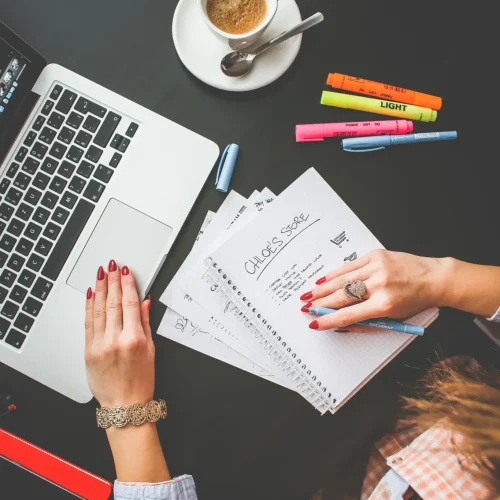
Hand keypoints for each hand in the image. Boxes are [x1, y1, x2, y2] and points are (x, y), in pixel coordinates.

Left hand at [85, 260, 153, 406]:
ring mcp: (99, 345)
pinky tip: (90, 294)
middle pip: (113, 303)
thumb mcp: (151, 350)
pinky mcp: (88, 350)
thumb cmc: (141, 381)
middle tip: (112, 266)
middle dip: (112, 281)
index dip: (128, 284)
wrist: (124, 405)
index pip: (130, 303)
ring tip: (101, 274)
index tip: (126, 272)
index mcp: (134, 339)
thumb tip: (144, 302)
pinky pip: (88, 323)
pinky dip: (88, 306)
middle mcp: (115, 340)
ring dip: (99, 288)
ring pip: (98, 309)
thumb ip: (145, 323)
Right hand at [302, 250, 450, 329]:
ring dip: (323, 288)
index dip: (328, 320)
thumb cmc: (415, 301)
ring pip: (342, 280)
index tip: (314, 323)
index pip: (349, 315)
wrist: (435, 278)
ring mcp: (377, 268)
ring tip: (309, 294)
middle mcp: (379, 285)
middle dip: (321, 303)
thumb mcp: (394, 319)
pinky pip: (350, 266)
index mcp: (385, 305)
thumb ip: (366, 323)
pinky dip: (335, 273)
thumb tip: (340, 324)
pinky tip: (323, 280)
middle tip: (306, 307)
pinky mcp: (376, 256)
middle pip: (342, 296)